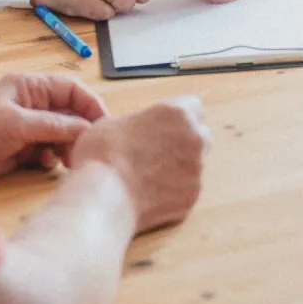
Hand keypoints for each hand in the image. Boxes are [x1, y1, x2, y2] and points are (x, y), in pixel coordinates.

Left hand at [0, 73, 108, 182]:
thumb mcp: (17, 124)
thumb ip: (54, 125)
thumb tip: (87, 129)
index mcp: (29, 86)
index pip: (71, 89)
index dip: (89, 104)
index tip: (102, 125)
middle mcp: (31, 104)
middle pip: (69, 113)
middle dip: (79, 130)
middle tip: (84, 150)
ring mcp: (27, 127)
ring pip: (61, 134)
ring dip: (67, 146)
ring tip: (66, 161)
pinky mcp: (21, 148)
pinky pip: (48, 150)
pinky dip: (51, 158)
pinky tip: (46, 164)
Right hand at [68, 96, 210, 232]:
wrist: (103, 197)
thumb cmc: (102, 157)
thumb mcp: (114, 123)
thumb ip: (139, 122)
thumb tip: (138, 131)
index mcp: (176, 113)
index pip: (193, 106)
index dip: (178, 117)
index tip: (167, 125)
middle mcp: (193, 138)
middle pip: (200, 134)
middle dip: (184, 141)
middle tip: (158, 150)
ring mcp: (196, 169)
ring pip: (195, 163)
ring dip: (180, 166)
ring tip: (149, 175)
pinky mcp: (192, 196)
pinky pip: (188, 188)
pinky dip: (174, 190)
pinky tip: (150, 193)